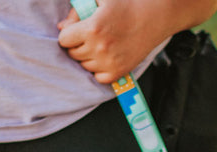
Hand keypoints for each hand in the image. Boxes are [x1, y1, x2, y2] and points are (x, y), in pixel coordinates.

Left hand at [58, 0, 216, 83]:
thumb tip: (62, 27)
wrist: (153, 17)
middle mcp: (99, 48)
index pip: (64, 39)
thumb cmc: (126, 5)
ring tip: (99, 47)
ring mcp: (110, 62)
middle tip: (89, 38)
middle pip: (73, 54)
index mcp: (91, 29)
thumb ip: (76, 13)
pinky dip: (99, 71)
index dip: (69, 34)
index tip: (77, 30)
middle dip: (77, 45)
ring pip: (85, 66)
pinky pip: (99, 78)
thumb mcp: (98, 1)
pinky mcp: (120, 72)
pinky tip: (105, 59)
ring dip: (88, 58)